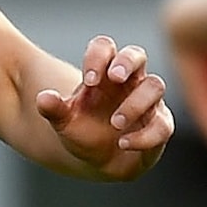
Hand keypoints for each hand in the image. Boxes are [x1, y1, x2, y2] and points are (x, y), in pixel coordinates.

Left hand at [34, 35, 173, 181]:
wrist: (96, 159)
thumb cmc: (82, 129)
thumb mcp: (63, 121)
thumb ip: (54, 109)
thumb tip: (43, 98)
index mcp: (104, 72)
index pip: (105, 48)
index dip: (98, 57)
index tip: (88, 80)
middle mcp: (129, 82)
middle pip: (136, 55)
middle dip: (127, 62)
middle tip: (114, 77)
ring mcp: (148, 102)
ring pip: (155, 86)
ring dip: (136, 103)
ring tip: (115, 122)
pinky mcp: (159, 126)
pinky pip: (163, 125)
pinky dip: (145, 135)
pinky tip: (123, 143)